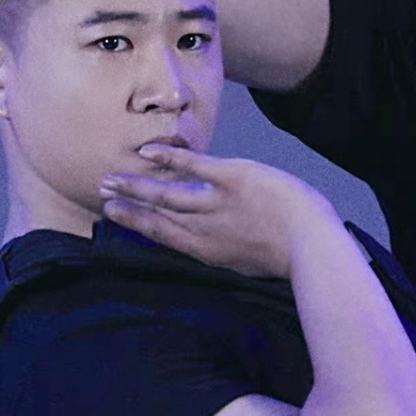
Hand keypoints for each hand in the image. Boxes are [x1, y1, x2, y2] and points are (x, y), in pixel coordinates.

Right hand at [100, 146, 334, 277]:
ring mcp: (216, 205)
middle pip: (157, 216)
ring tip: (111, 179)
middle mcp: (205, 231)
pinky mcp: (233, 180)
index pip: (165, 235)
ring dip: (135, 186)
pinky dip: (169, 158)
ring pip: (165, 194)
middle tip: (102, 194)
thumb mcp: (250, 262)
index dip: (137, 223)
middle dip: (127, 204)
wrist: (312, 248)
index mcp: (210, 252)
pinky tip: (148, 153)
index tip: (115, 214)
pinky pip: (193, 167)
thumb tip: (218, 242)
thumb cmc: (291, 257)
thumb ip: (228, 248)